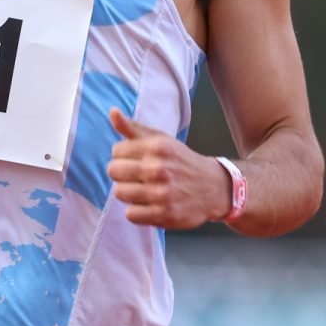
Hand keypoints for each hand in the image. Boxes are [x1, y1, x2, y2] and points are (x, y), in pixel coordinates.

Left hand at [106, 108, 229, 227]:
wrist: (213, 187)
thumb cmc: (180, 161)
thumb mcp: (161, 140)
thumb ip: (133, 128)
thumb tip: (112, 112)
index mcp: (158, 147)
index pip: (116, 151)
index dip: (123, 156)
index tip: (136, 159)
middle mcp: (159, 169)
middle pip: (114, 171)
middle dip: (121, 174)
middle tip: (137, 176)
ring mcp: (162, 193)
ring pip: (119, 193)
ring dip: (128, 192)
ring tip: (143, 189)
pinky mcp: (164, 214)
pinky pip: (130, 214)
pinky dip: (136, 210)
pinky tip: (149, 204)